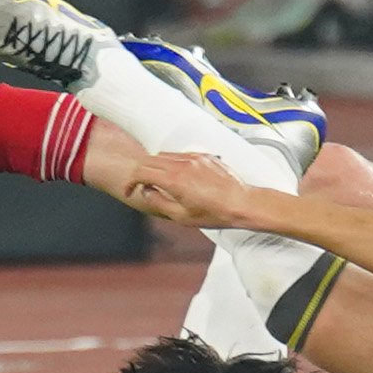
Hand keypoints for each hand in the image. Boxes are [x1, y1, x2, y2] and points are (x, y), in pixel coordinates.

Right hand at [120, 147, 254, 228]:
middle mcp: (183, 164)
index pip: (141, 172)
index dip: (131, 181)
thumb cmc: (216, 213)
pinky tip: (181, 178)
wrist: (242, 203)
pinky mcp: (204, 156)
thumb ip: (158, 202)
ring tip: (162, 183)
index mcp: (174, 180)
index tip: (130, 189)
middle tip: (142, 186)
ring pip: (165, 156)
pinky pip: (181, 155)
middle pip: (150, 161)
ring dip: (157, 167)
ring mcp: (194, 158)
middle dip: (141, 173)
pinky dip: (173, 163)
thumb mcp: (181, 216)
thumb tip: (147, 193)